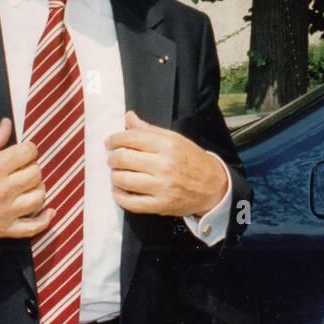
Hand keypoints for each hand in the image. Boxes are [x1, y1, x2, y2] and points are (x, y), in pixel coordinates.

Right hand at [0, 118, 53, 242]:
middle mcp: (2, 190)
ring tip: (28, 185)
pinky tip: (48, 211)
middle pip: (36, 174)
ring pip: (38, 197)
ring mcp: (4, 212)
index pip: (27, 152)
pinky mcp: (3, 229)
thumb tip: (8, 124)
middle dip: (32, 167)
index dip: (29, 148)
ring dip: (38, 188)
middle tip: (22, 168)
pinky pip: (32, 228)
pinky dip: (44, 220)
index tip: (25, 151)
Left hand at [106, 111, 227, 217]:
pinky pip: (130, 202)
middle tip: (113, 158)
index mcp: (168, 145)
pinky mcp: (160, 205)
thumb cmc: (192, 160)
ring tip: (117, 173)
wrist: (213, 187)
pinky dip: (119, 196)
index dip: (115, 139)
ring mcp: (162, 187)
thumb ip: (150, 130)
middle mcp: (164, 165)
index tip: (110, 142)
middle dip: (112, 158)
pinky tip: (118, 190)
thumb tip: (128, 117)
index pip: (132, 138)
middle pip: (124, 158)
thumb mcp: (175, 139)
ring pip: (123, 180)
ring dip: (114, 176)